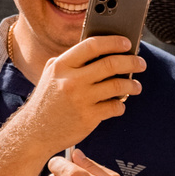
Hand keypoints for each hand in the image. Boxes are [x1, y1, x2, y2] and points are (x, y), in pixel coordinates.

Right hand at [23, 33, 144, 150]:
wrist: (34, 133)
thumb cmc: (46, 102)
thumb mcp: (51, 75)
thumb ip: (71, 61)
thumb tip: (102, 50)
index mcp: (61, 66)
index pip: (92, 45)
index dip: (113, 42)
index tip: (127, 43)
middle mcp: (71, 80)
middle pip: (110, 64)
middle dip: (131, 61)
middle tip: (140, 63)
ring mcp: (80, 100)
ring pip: (117, 86)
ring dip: (131, 85)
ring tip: (136, 86)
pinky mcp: (88, 118)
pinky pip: (114, 107)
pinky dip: (121, 105)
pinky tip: (119, 104)